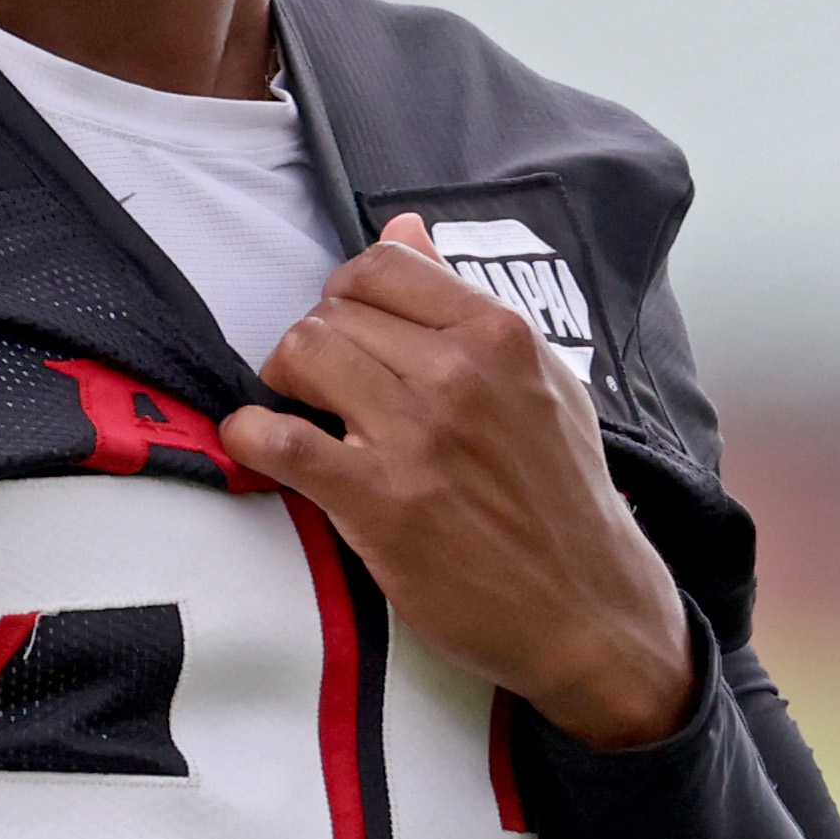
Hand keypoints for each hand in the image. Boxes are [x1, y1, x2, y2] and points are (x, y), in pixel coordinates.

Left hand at [221, 215, 697, 751]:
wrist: (588, 608)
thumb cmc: (563, 496)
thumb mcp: (542, 382)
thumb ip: (466, 304)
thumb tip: (406, 229)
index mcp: (502, 335)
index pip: (384, 264)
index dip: (349, 295)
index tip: (350, 332)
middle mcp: (461, 373)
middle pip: (334, 311)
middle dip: (317, 344)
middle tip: (326, 388)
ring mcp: (419, 436)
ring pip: (303, 353)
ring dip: (286, 382)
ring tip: (305, 414)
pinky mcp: (381, 502)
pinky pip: (283, 439)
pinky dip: (251, 436)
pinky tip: (257, 446)